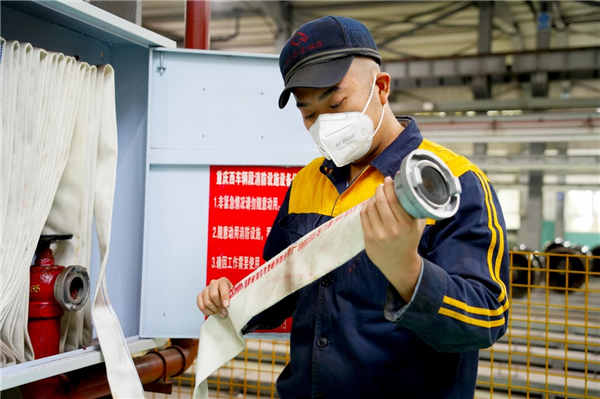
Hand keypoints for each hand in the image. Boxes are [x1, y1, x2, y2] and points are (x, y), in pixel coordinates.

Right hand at [197, 277, 231, 317]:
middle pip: (213, 295)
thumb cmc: (230, 295)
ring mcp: (205, 289)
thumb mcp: (234, 294)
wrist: (223, 296)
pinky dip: (207, 312)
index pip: (222, 286)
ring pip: (207, 302)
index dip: (224, 296)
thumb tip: (234, 306)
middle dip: (219, 306)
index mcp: (223, 281)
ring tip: (221, 314)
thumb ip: (233, 298)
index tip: (226, 305)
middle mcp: (213, 283)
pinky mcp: (200, 296)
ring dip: (214, 310)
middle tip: (224, 312)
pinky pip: (201, 306)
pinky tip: (213, 313)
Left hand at [360, 176, 425, 301]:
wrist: (399, 264)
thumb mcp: (418, 225)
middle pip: (380, 201)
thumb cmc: (410, 240)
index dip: (389, 186)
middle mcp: (392, 230)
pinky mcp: (368, 238)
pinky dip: (366, 207)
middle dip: (379, 189)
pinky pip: (364, 216)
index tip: (389, 180)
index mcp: (406, 225)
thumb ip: (415, 207)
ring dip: (372, 198)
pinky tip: (370, 205)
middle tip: (382, 186)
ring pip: (370, 207)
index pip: (394, 200)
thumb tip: (407, 184)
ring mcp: (378, 235)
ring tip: (377, 196)